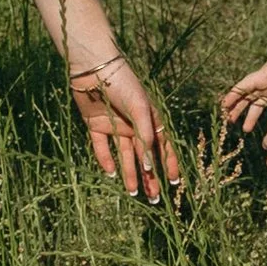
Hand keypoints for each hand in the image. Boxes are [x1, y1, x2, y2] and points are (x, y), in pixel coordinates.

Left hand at [70, 51, 183, 201]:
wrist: (92, 68)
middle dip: (149, 176)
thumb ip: (146, 136)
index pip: (162, 146)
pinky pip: (102, 147)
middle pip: (143, 155)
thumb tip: (149, 164)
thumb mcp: (140, 108)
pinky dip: (106, 160)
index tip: (174, 183)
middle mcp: (133, 125)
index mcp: (149, 119)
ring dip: (129, 173)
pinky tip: (111, 174)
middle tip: (153, 198)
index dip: (169, 163)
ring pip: (124, 155)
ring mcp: (115, 126)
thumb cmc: (123, 83)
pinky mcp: (96, 125)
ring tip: (133, 193)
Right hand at [218, 29, 266, 136]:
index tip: (223, 106)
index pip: (243, 88)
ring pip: (260, 107)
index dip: (232, 96)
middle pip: (248, 100)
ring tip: (246, 130)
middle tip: (230, 121)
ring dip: (252, 118)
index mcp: (260, 77)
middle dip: (238, 109)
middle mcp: (265, 86)